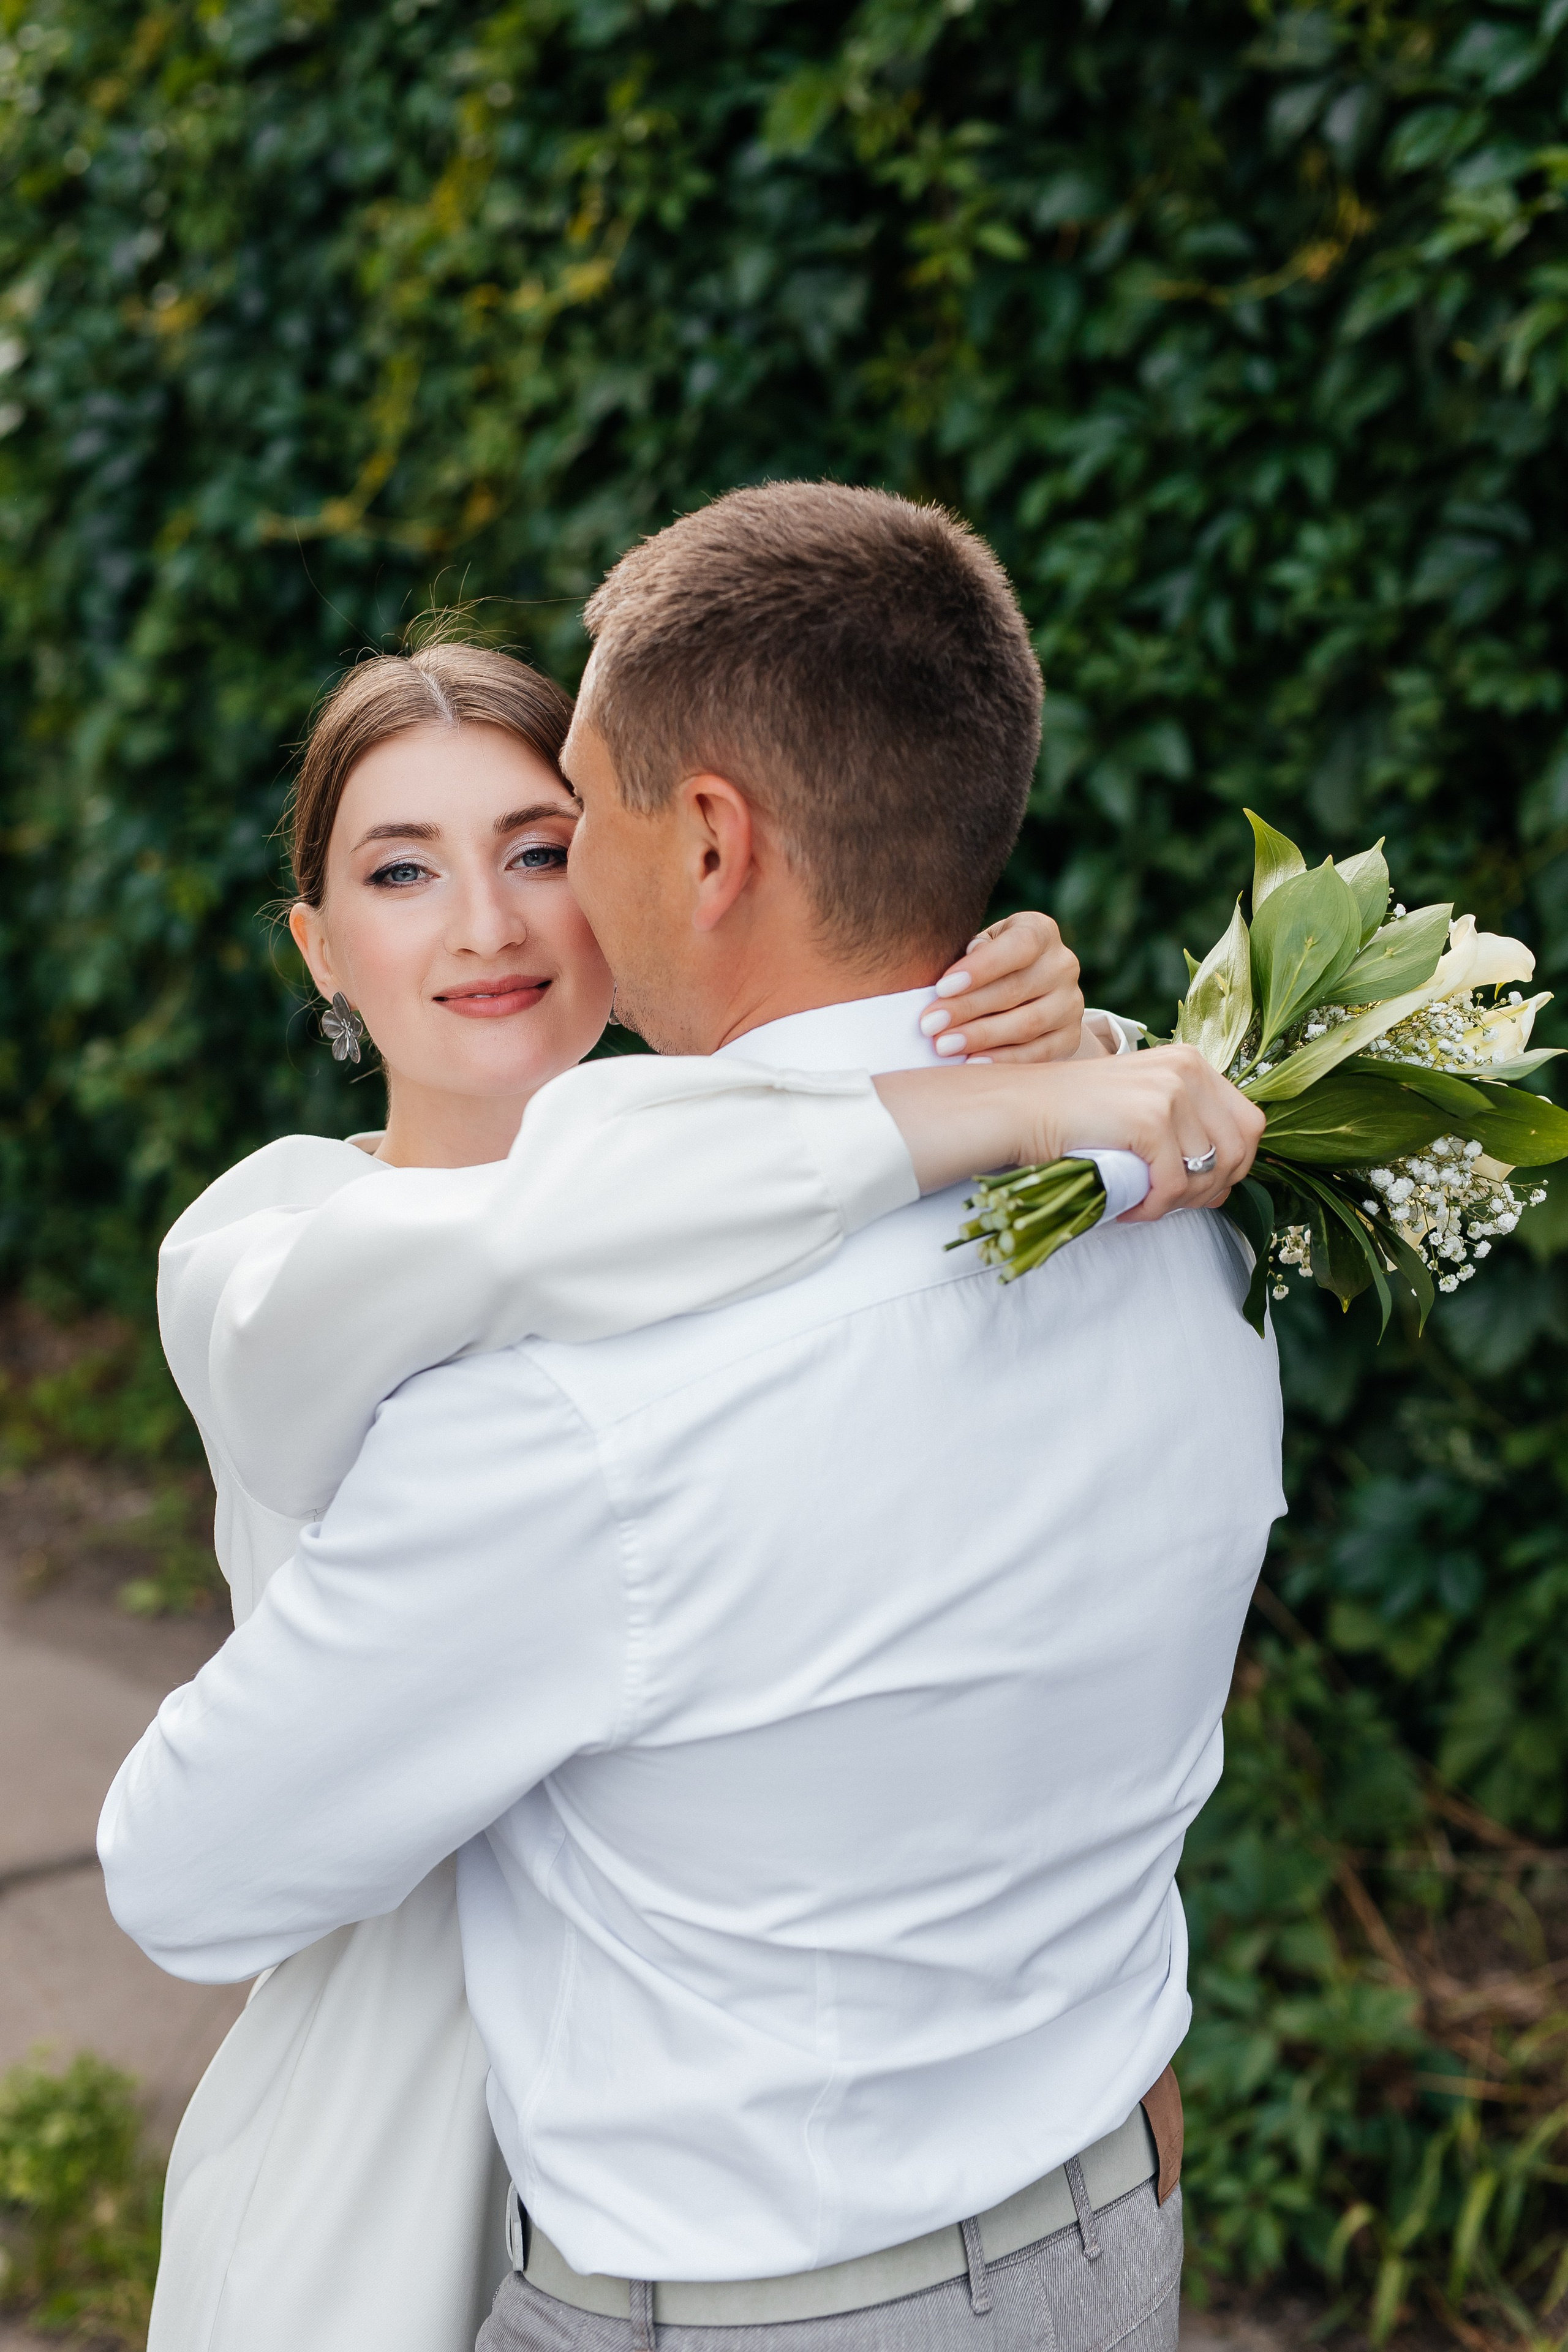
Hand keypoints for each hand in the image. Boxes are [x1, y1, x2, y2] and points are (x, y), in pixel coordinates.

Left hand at [920, 912, 1083, 1061]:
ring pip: (1027, 1023)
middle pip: (1016, 989)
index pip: (1018, 946)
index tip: (942, 987)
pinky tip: (972, 1063)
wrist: (1026, 991)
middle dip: (967, 1008)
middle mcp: (1062, 965)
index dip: (980, 968)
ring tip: (944, 1045)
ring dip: (981, 1036)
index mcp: (1040, 932)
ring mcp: (1070, 1003)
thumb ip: (971, 956)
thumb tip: (952, 979)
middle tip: (930, 1024)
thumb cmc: (989, 964)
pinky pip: (1039, 1053)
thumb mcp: (980, 948)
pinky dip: (1004, 1060)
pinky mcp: (1071, 1036)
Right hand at [1064, 1045, 1265, 1219]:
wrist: (1020, 1109)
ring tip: (1148, 1205)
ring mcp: (1171, 1091)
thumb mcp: (1142, 1105)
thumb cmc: (1075, 1117)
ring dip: (1182, 1202)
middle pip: (1240, 1148)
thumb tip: (1222, 1180)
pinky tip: (1129, 1208)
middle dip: (1214, 1188)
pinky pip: (1175, 1184)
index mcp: (1191, 1062)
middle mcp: (1188, 1068)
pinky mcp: (1150, 1119)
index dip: (1234, 1165)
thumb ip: (1184, 1126)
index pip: (1249, 1123)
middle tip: (1174, 1204)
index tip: (1202, 1189)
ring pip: (1211, 1170)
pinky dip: (1154, 1208)